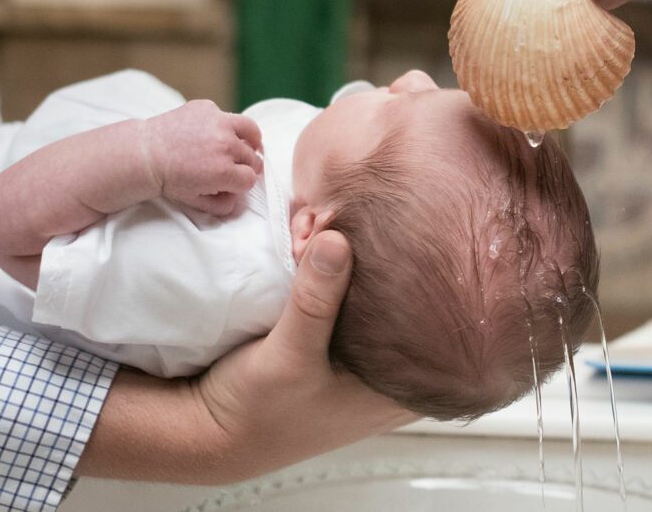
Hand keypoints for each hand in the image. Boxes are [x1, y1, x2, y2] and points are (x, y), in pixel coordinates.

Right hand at [76, 231, 414, 482]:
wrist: (212, 428)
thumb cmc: (259, 411)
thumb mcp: (290, 356)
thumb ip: (316, 302)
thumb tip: (337, 240)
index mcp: (403, 389)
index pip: (440, 325)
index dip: (433, 282)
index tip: (419, 238)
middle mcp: (392, 372)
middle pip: (410, 303)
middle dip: (390, 261)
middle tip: (376, 222)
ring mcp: (364, 356)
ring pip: (377, 295)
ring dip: (359, 262)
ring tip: (348, 225)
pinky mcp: (336, 340)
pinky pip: (348, 296)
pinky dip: (337, 271)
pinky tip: (326, 243)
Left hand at [142, 100, 263, 215]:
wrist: (145, 154)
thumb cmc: (169, 179)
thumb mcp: (196, 201)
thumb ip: (222, 205)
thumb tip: (238, 199)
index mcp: (224, 172)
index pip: (251, 179)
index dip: (242, 183)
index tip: (234, 182)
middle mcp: (225, 145)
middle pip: (253, 158)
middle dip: (244, 165)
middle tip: (233, 167)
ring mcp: (218, 122)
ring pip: (251, 131)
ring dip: (249, 141)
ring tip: (244, 145)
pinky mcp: (208, 108)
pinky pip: (227, 116)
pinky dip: (224, 125)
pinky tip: (214, 133)